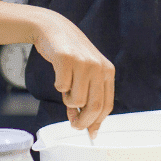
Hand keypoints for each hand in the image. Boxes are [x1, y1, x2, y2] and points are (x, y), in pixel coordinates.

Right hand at [33, 9, 114, 137]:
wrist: (54, 29)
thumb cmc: (71, 54)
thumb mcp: (87, 72)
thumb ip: (90, 95)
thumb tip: (89, 127)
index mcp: (107, 70)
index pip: (106, 105)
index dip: (96, 122)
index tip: (89, 131)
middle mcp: (98, 66)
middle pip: (94, 107)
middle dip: (82, 122)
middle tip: (74, 123)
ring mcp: (83, 62)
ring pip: (76, 100)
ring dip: (67, 99)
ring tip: (66, 84)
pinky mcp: (67, 59)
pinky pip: (61, 87)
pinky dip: (58, 86)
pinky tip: (59, 72)